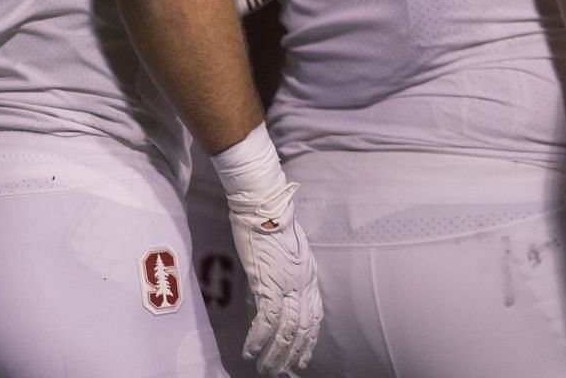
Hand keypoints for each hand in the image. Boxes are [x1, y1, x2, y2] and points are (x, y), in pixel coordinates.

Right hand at [212, 127, 322, 375]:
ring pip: (287, 329)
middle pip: (303, 327)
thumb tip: (276, 287)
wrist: (264, 204)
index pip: (314, 314)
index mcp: (308, 273)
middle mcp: (302, 281)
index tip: (303, 357)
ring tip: (265, 369)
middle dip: (293, 354)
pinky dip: (259, 338)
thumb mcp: (286, 249)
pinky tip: (251, 351)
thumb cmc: (271, 220)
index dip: (309, 339)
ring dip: (275, 353)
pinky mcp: (268, 282)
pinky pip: (267, 319)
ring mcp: (287, 282)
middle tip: (283, 372)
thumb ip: (286, 270)